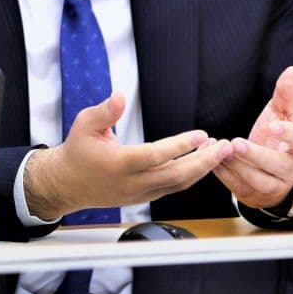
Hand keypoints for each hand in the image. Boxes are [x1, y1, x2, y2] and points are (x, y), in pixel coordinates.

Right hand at [25, 91, 234, 219]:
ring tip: (220, 151)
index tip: (201, 136)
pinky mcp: (144, 197)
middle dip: (204, 162)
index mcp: (117, 164)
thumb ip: (105, 111)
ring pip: (177, 185)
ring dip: (201, 168)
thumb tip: (120, 95)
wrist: (67, 184)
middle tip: (225, 147)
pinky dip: (191, 175)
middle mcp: (131, 183)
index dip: (180, 146)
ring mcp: (139, 194)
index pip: (155, 156)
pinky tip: (203, 161)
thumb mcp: (84, 124)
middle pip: (175, 176)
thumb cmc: (77, 151)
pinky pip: (172, 188)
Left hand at [213, 66, 292, 210]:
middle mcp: (292, 169)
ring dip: (237, 166)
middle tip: (236, 142)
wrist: (272, 170)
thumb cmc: (277, 137)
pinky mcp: (254, 195)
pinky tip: (211, 157)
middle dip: (256, 155)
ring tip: (222, 149)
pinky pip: (238, 187)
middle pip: (278, 166)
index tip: (273, 125)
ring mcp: (274, 186)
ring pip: (257, 181)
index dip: (289, 133)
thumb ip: (286, 93)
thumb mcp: (283, 114)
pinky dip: (223, 173)